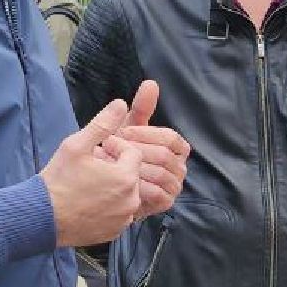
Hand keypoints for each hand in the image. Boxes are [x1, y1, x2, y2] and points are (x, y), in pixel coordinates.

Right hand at [43, 99, 143, 247]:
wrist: (40, 218)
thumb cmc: (58, 180)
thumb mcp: (76, 145)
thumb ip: (102, 124)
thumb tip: (121, 103)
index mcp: (125, 177)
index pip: (133, 152)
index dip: (116, 147)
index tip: (97, 150)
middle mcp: (131, 201)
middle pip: (132, 174)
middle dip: (116, 167)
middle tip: (92, 168)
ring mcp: (124, 219)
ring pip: (127, 194)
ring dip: (114, 187)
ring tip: (89, 184)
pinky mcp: (115, 232)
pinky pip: (120, 213)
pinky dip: (110, 206)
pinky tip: (90, 202)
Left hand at [106, 82, 188, 217]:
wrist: (106, 186)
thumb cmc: (120, 154)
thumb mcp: (130, 128)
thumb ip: (142, 107)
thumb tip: (151, 83)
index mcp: (176, 148)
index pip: (171, 137)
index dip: (146, 134)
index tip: (123, 133)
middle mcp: (179, 166)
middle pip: (165, 155)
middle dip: (136, 151)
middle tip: (111, 149)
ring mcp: (175, 186)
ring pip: (161, 174)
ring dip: (134, 168)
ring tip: (111, 166)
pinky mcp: (166, 203)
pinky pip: (158, 194)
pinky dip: (140, 187)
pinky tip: (122, 182)